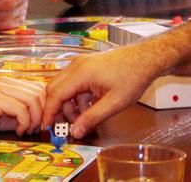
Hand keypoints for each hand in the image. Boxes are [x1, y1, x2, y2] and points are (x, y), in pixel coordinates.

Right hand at [0, 77, 44, 134]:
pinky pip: (21, 108)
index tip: (39, 122)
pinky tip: (18, 130)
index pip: (37, 87)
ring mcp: (0, 88)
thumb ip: (16, 112)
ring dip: (35, 118)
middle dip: (42, 113)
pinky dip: (25, 122)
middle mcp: (5, 82)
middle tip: (35, 128)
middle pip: (39, 91)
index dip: (44, 105)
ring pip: (33, 98)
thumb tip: (37, 121)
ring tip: (26, 129)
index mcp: (7, 83)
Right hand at [42, 45, 158, 137]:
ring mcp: (79, 64)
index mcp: (80, 73)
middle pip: (55, 89)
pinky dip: (76, 97)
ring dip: (69, 104)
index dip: (49, 111)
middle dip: (58, 109)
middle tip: (64, 125)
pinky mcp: (84, 66)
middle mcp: (75, 66)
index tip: (46, 126)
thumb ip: (92, 118)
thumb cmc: (132, 78)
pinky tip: (89, 107)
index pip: (56, 94)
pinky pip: (73, 83)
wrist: (144, 59)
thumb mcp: (113, 104)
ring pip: (64, 87)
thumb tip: (76, 131)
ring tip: (84, 118)